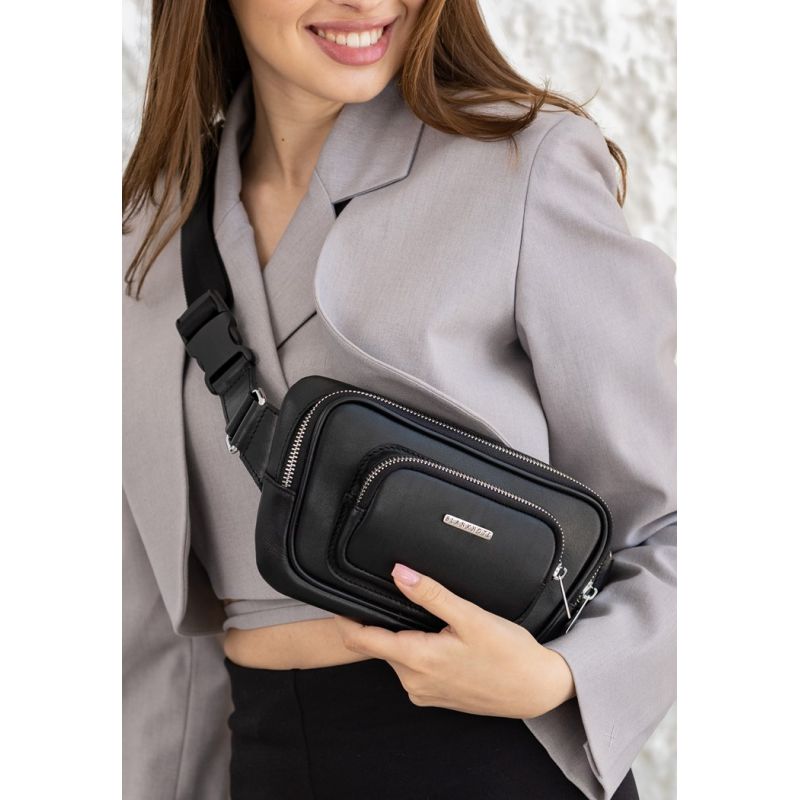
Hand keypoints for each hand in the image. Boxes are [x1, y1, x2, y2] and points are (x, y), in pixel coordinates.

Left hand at [333, 562, 575, 718]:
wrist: (535, 690)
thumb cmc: (508, 653)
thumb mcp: (470, 616)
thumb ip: (431, 594)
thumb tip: (398, 572)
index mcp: (417, 659)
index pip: (362, 639)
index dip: (345, 619)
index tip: (337, 601)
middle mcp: (413, 681)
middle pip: (379, 646)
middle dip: (377, 623)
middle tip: (386, 595)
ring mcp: (423, 692)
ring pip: (397, 656)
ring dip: (400, 637)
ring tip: (418, 614)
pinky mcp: (434, 696)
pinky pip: (412, 669)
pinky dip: (415, 651)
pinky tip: (437, 638)